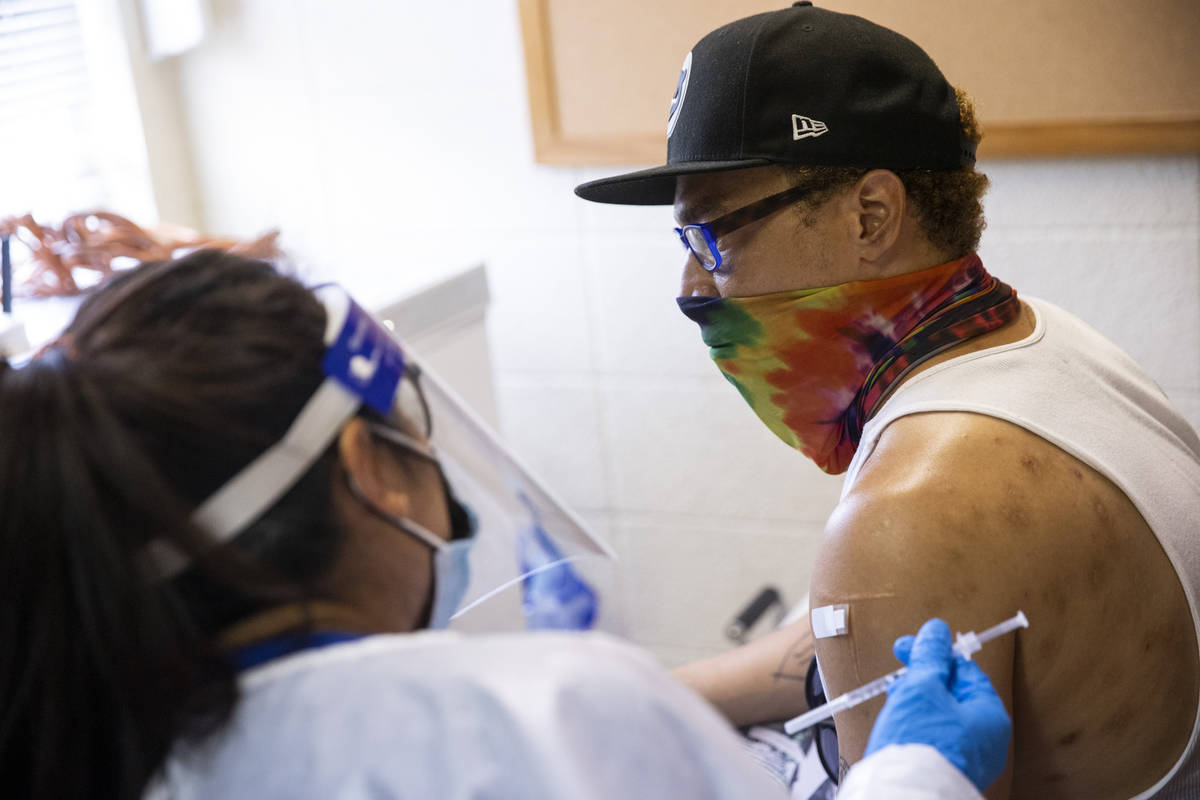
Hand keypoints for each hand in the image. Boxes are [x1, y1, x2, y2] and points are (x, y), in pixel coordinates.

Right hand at [864, 618, 1010, 791]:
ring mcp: (967, 757)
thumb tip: (937, 630)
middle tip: (898, 672)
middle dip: (923, 678)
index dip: (935, 653)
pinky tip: (899, 722)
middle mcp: (985, 739)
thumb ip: (930, 656)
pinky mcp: (947, 769)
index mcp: (989, 715)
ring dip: (917, 700)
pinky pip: (935, 736)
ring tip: (895, 699)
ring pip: (942, 715)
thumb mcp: (922, 686)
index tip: (909, 646)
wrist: (905, 794)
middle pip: (954, 694)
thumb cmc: (920, 742)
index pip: (965, 670)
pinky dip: (917, 723)